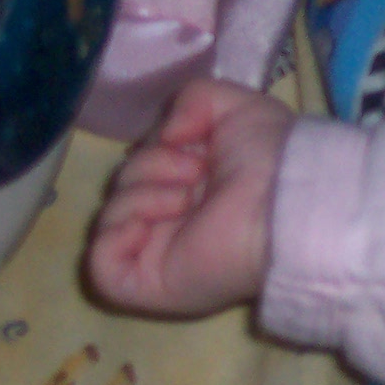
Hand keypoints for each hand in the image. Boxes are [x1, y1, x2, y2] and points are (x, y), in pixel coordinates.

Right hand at [84, 78, 294, 317]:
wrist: (284, 200)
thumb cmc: (271, 156)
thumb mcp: (235, 106)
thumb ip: (193, 99)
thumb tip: (166, 135)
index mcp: (194, 186)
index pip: (143, 163)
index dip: (156, 146)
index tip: (191, 143)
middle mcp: (175, 221)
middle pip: (123, 184)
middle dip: (151, 164)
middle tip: (196, 171)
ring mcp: (158, 255)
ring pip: (111, 214)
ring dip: (144, 192)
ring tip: (188, 196)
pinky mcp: (146, 285)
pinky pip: (100, 262)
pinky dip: (116, 233)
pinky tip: (152, 220)